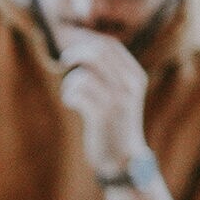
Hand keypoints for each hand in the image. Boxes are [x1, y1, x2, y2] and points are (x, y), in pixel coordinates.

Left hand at [58, 31, 149, 178]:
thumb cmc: (115, 123)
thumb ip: (110, 73)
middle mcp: (129, 85)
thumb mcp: (121, 94)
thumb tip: (85, 48)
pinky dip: (69, 95)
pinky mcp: (102, 115)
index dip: (87, 41)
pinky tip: (72, 103)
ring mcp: (117, 100)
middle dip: (75, 53)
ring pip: (84, 74)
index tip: (72, 46)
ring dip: (70, 82)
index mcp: (135, 76)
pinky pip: (77, 92)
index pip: (110, 45)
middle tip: (64, 61)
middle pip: (97, 53)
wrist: (123, 158)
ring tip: (72, 94)